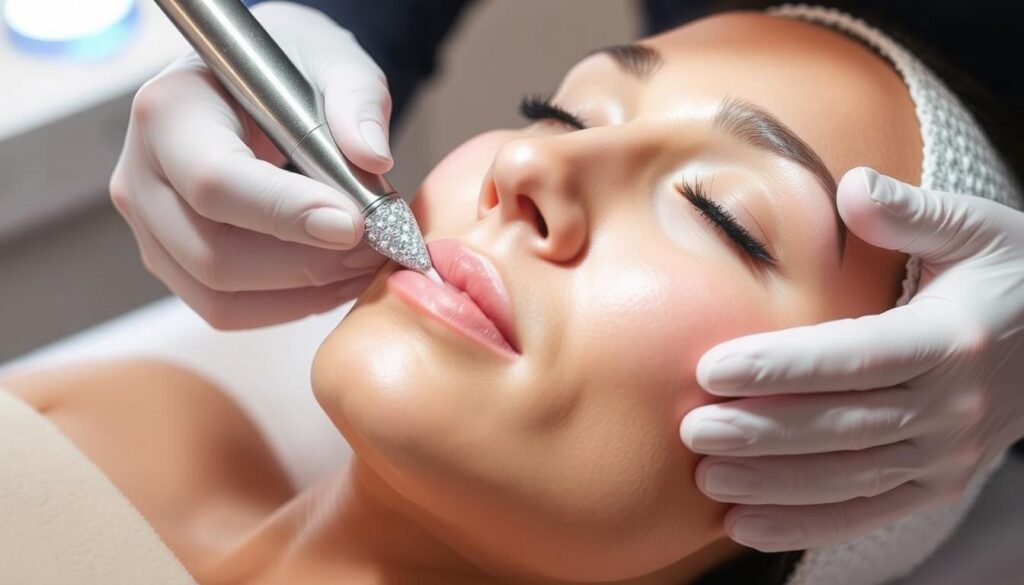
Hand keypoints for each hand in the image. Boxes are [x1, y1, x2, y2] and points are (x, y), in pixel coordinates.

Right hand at [110, 2, 390, 327]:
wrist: (263, 86)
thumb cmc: (295, 69)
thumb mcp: (334, 60)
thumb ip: (356, 99)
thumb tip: (372, 158)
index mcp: (169, 110)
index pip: (214, 181)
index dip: (286, 213)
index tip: (357, 224)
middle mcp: (141, 174)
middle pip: (213, 254)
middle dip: (306, 263)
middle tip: (378, 249)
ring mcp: (151, 227)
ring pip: (219, 295)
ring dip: (305, 293)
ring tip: (368, 264)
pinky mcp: (173, 262)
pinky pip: (228, 309)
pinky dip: (291, 305)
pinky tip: (339, 279)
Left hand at [680, 167, 1023, 551]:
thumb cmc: (1011, 277)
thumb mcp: (978, 230)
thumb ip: (913, 212)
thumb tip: (854, 188)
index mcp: (952, 340)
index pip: (854, 357)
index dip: (781, 367)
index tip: (713, 368)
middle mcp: (952, 407)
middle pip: (841, 425)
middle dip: (761, 432)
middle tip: (692, 429)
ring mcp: (947, 455)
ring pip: (847, 477)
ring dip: (772, 482)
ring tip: (705, 476)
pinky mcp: (938, 484)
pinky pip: (866, 513)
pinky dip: (805, 524)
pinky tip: (744, 525)